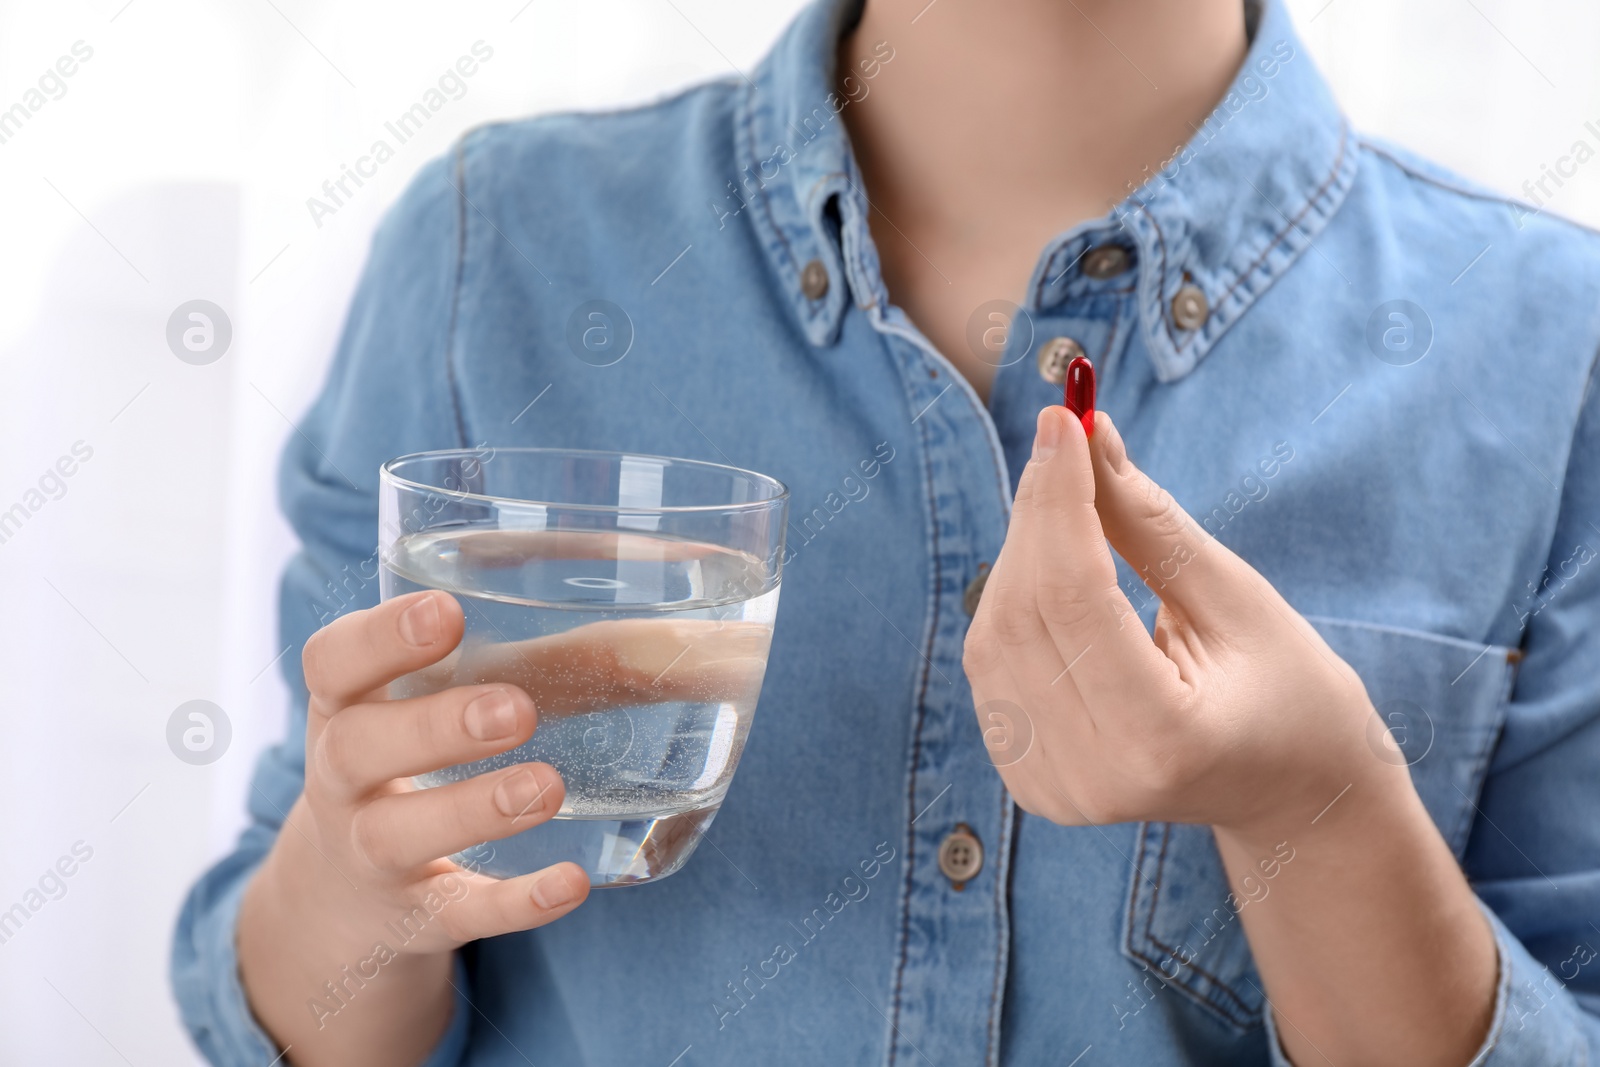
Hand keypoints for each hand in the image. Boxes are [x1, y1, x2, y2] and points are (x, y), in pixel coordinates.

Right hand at [236, 590, 769, 1064]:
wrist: (344, 905)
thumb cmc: (408, 765)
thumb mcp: (422, 708)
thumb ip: (513, 662)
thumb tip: (664, 631)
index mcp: (345, 706)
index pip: (332, 661)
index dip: (380, 635)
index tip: (448, 613)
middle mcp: (340, 780)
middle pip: (358, 746)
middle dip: (436, 725)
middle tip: (516, 709)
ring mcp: (369, 855)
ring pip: (399, 834)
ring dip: (474, 809)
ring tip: (546, 787)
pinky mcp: (414, 917)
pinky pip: (458, 913)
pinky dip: (514, 902)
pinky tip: (571, 883)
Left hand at [962, 407, 1399, 836]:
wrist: (1290, 796)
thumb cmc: (1290, 691)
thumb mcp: (1238, 599)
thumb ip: (1151, 522)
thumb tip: (1085, 432)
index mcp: (1162, 740)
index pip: (1075, 596)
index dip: (1060, 497)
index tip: (1064, 418)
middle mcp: (1093, 776)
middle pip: (1023, 612)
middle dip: (1037, 513)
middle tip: (1064, 440)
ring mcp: (1053, 790)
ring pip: (993, 636)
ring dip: (1021, 552)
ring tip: (1071, 505)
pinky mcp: (1030, 782)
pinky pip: (991, 666)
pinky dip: (1014, 601)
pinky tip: (1054, 568)